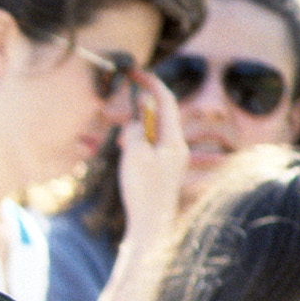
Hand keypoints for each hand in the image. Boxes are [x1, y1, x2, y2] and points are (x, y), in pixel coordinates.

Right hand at [117, 69, 187, 242]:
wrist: (150, 227)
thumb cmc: (143, 191)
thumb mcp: (134, 154)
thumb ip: (135, 130)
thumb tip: (136, 122)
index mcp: (174, 140)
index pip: (165, 100)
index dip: (151, 84)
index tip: (136, 73)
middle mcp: (177, 148)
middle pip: (158, 118)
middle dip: (138, 119)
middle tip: (122, 138)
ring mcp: (172, 161)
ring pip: (152, 135)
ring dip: (135, 137)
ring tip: (124, 155)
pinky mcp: (163, 173)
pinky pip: (150, 151)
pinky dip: (137, 150)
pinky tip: (129, 165)